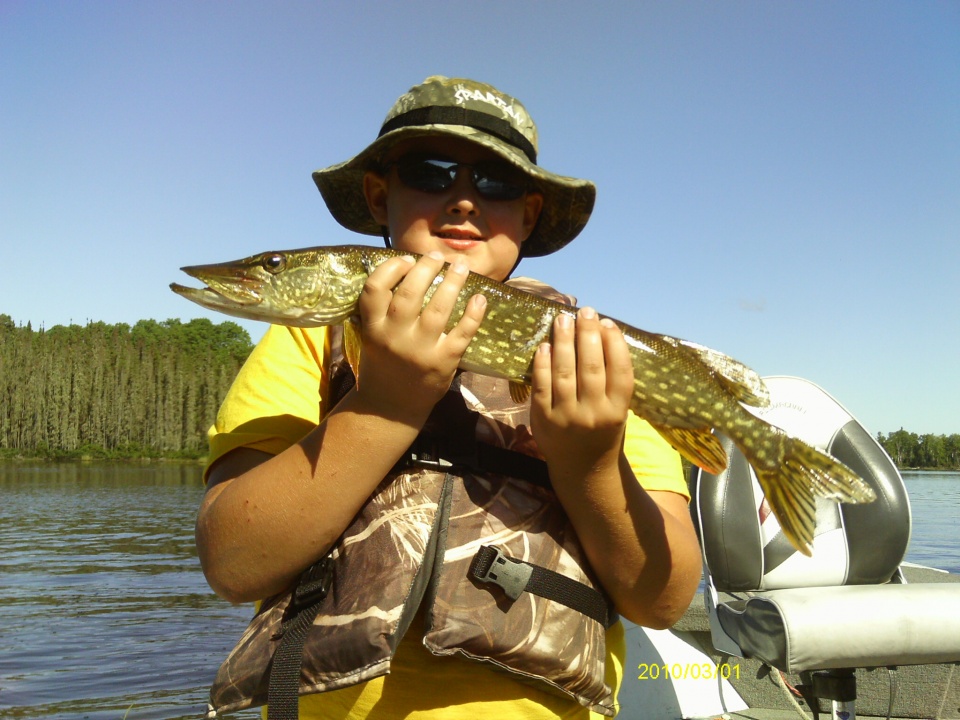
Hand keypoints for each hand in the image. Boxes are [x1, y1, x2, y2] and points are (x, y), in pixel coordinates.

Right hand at [353, 251, 486, 424]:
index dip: (391, 268)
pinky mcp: (443, 362)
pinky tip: (480, 298)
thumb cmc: (383, 366)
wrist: (390, 408)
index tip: (407, 259)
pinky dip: (473, 313)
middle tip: (437, 257)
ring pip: (438, 308)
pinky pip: (462, 333)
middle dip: (426, 268)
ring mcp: (420, 350)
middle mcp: (395, 337)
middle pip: (410, 293)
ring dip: (453, 282)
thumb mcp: (372, 338)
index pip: (375, 289)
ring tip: (461, 267)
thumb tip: (407, 272)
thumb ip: (382, 312)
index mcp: (373, 329)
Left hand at [529, 307, 634, 478]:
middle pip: (591, 367)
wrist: (583, 469)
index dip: (614, 344)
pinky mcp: (544, 420)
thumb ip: (611, 379)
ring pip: (564, 373)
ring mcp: (567, 418)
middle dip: (587, 334)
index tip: (607, 322)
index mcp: (618, 411)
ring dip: (563, 342)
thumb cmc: (602, 430)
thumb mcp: (617, 409)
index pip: (620, 371)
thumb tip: (600, 333)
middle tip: (584, 311)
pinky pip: (542, 386)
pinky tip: (544, 346)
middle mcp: (594, 414)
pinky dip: (542, 364)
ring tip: (562, 320)